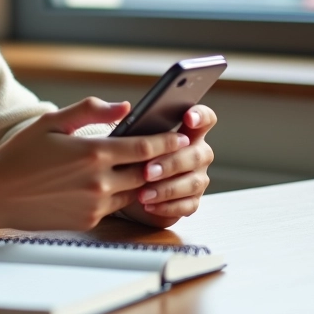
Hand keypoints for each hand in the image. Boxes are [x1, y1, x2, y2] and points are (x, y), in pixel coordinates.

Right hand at [0, 97, 182, 232]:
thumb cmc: (21, 154)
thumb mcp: (52, 122)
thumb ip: (90, 110)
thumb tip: (125, 107)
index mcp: (92, 153)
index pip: (144, 148)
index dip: (167, 141)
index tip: (181, 135)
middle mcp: (98, 182)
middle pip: (146, 172)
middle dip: (162, 162)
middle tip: (177, 152)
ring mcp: (94, 205)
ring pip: (134, 192)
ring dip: (144, 181)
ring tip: (152, 168)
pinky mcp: (87, 221)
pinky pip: (114, 207)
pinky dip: (120, 196)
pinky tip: (119, 185)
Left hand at [117, 104, 216, 228]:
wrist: (117, 187)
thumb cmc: (119, 152)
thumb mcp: (110, 131)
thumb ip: (108, 114)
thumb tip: (123, 107)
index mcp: (185, 130)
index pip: (205, 118)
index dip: (201, 116)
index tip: (188, 118)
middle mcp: (196, 152)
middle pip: (200, 154)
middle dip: (172, 162)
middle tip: (147, 171)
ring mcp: (196, 177)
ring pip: (194, 182)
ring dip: (168, 188)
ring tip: (142, 193)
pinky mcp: (190, 201)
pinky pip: (187, 205)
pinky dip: (167, 205)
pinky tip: (148, 205)